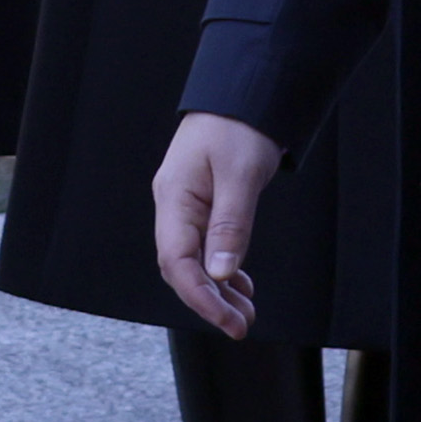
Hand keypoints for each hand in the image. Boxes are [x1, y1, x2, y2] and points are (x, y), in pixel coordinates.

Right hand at [152, 111, 286, 339]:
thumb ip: (231, 225)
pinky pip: (206, 248)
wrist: (242, 94)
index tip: (226, 320)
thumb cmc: (238, 127)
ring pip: (195, 262)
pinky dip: (224, 270)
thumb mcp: (240, 175)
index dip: (199, 296)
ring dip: (218, 291)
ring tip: (245, 314)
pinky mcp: (203, 207)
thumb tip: (221, 273)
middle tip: (241, 326)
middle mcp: (175, 207)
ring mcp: (187, 208)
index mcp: (175, 198)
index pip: (176, 261)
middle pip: (182, 268)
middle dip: (210, 301)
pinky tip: (240, 286)